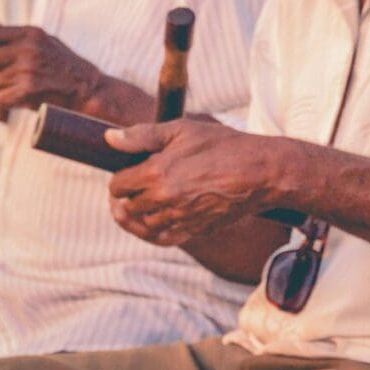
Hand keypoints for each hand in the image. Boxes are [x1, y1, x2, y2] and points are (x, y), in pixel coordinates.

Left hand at [0, 25, 101, 112]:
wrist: (87, 88)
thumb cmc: (62, 65)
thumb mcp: (43, 42)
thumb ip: (16, 37)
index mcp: (30, 33)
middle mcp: (29, 47)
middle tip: (1, 76)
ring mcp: (29, 68)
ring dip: (1, 88)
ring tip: (20, 87)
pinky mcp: (30, 88)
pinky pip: (3, 96)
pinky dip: (9, 100)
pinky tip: (24, 97)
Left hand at [104, 119, 273, 245]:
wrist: (260, 172)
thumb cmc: (223, 146)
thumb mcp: (183, 130)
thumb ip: (143, 135)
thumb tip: (109, 139)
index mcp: (157, 173)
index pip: (117, 186)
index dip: (120, 179)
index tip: (128, 173)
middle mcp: (164, 200)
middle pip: (127, 207)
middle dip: (126, 198)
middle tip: (133, 188)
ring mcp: (179, 219)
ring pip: (142, 226)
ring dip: (137, 216)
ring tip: (138, 204)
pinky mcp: (194, 231)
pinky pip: (162, 239)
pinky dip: (152, 233)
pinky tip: (152, 222)